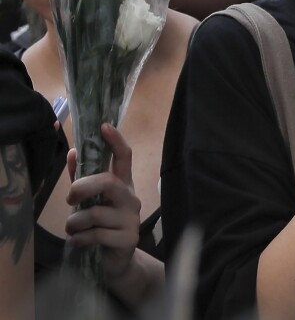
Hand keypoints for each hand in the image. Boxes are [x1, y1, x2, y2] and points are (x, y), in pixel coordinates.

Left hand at [65, 124, 140, 278]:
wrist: (115, 262)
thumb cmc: (101, 226)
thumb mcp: (90, 201)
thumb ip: (82, 178)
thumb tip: (72, 152)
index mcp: (122, 185)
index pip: (124, 158)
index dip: (115, 141)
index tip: (103, 126)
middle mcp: (130, 198)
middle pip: (108, 181)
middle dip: (81, 188)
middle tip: (69, 200)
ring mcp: (131, 219)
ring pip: (94, 212)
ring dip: (74, 223)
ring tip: (73, 230)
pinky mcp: (128, 239)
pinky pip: (95, 234)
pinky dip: (79, 239)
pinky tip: (79, 242)